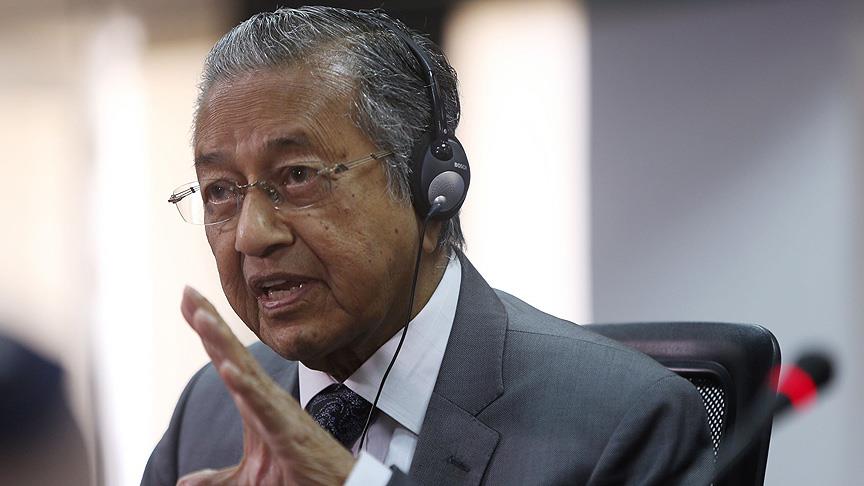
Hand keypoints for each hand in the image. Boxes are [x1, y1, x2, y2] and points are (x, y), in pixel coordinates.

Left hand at [177, 286, 355, 485]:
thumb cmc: (299, 480)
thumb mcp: (248, 480)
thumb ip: (217, 480)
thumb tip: (186, 482)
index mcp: (256, 405)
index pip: (227, 359)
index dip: (208, 331)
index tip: (188, 300)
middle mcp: (268, 400)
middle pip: (234, 353)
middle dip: (211, 322)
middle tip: (188, 291)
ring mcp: (279, 413)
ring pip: (247, 372)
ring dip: (224, 345)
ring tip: (201, 318)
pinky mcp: (288, 433)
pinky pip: (264, 408)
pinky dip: (247, 389)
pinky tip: (228, 370)